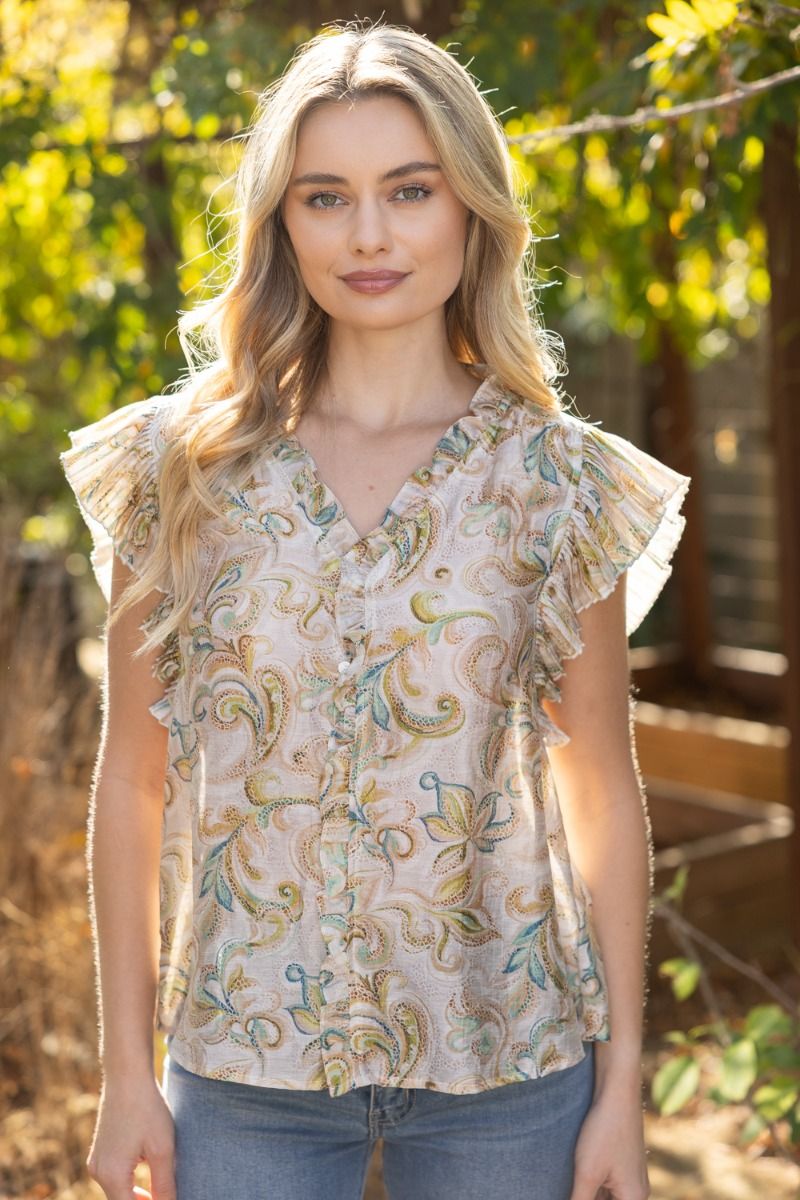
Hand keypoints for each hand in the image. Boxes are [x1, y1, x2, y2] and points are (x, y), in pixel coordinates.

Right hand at [87, 1074, 175, 1199]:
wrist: (127, 1075)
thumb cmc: (147, 1109)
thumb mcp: (163, 1149)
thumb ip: (165, 1185)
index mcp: (112, 1175)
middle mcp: (98, 1172)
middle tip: (168, 1196)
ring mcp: (96, 1161)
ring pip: (118, 1192)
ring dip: (138, 1196)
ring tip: (162, 1191)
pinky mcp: (100, 1152)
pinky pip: (115, 1178)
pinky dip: (130, 1184)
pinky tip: (151, 1175)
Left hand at [569, 1088, 649, 1199]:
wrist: (617, 1091)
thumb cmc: (604, 1131)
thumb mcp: (587, 1173)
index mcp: (634, 1199)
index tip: (575, 1192)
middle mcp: (637, 1191)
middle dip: (586, 1197)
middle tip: (572, 1185)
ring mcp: (631, 1176)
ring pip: (607, 1195)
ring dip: (588, 1193)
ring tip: (573, 1179)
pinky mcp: (623, 1162)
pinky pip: (607, 1184)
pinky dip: (592, 1184)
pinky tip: (575, 1176)